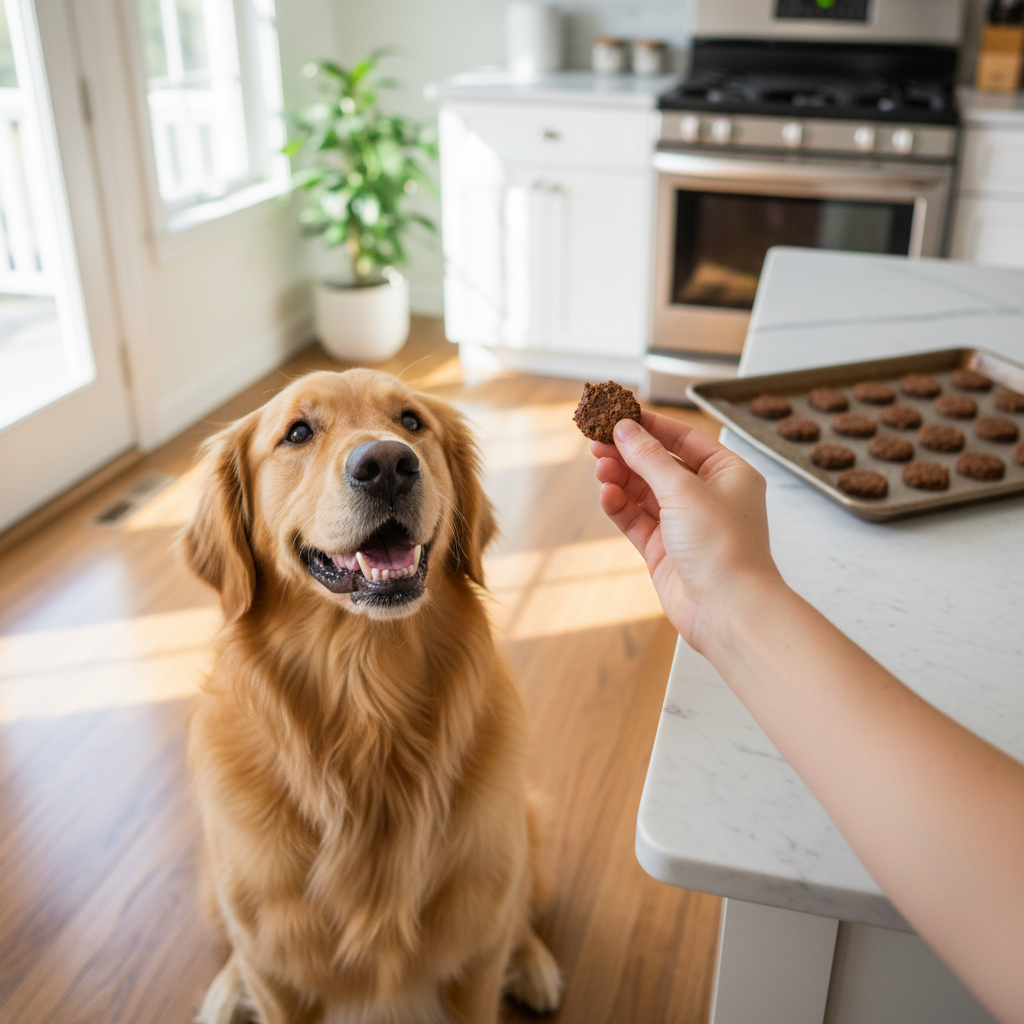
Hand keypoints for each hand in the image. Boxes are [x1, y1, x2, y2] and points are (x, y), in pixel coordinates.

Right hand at [592, 411, 780, 650]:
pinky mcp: (665, 551)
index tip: (619, 416)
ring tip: (600, 469)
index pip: (685, 439)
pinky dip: (620, 506)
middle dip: (629, 454)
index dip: (651, 427)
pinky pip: (636, 520)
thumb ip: (649, 457)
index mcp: (729, 474)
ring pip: (644, 492)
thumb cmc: (723, 546)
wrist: (728, 609)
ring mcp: (685, 525)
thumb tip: (625, 430)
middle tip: (597, 443)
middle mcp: (709, 497)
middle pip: (660, 465)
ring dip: (621, 479)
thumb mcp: (683, 489)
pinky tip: (606, 495)